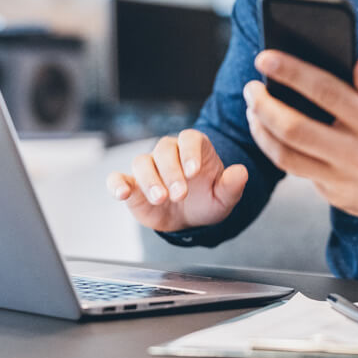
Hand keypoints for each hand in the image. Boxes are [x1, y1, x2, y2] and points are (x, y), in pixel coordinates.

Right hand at [107, 129, 247, 232]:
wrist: (190, 219)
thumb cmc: (207, 200)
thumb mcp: (224, 197)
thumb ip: (232, 185)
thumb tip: (241, 172)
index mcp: (194, 148)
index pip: (189, 139)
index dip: (190, 152)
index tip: (194, 171)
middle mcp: (169, 153)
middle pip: (164, 150)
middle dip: (171, 172)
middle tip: (180, 194)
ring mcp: (149, 167)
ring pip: (142, 162)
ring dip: (149, 180)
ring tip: (160, 198)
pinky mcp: (131, 184)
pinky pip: (118, 178)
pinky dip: (116, 183)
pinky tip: (122, 192)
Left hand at [243, 52, 357, 218]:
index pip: (326, 91)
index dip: (292, 72)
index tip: (265, 57)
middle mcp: (357, 152)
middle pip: (296, 129)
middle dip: (265, 105)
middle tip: (251, 88)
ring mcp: (343, 178)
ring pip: (286, 156)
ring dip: (261, 131)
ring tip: (253, 110)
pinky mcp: (333, 195)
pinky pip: (297, 172)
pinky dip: (277, 150)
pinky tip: (268, 131)